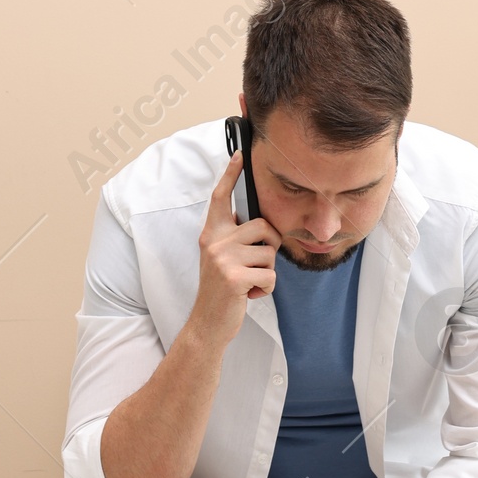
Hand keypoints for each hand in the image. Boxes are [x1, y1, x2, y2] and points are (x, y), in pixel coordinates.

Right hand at [190, 153, 279, 349]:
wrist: (207, 323)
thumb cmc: (221, 290)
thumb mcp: (220, 258)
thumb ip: (233, 238)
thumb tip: (258, 222)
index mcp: (211, 234)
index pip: (221, 198)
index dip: (230, 175)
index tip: (240, 154)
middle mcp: (214, 242)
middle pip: (264, 227)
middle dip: (269, 248)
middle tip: (254, 266)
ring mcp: (222, 259)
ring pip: (270, 254)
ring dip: (267, 272)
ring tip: (248, 282)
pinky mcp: (233, 278)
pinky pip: (270, 276)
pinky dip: (266, 290)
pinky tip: (249, 295)